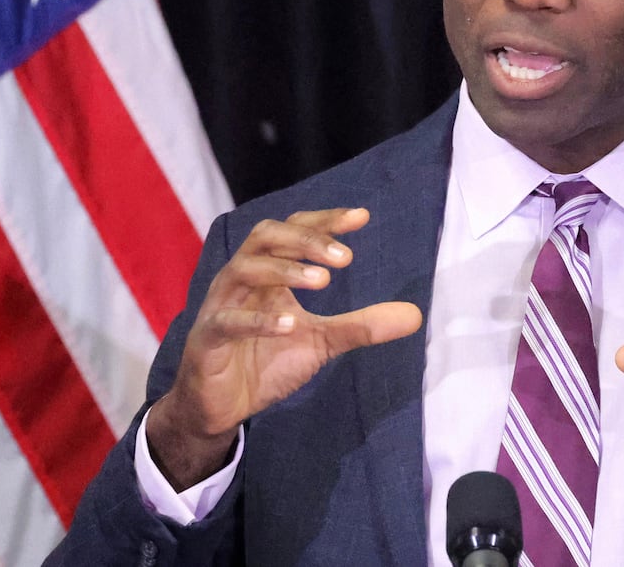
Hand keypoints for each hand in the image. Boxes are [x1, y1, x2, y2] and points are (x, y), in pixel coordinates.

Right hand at [146, 208, 422, 487]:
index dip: (324, 221)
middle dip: (306, 240)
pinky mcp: (207, 338)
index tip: (362, 217)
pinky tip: (289, 324)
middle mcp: (241, 280)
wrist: (220, 407)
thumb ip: (361, 325)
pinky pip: (228, 320)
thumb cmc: (265, 362)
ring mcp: (221, 306)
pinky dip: (258, 320)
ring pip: (244, 269)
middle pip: (266, 237)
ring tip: (324, 282)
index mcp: (268, 272)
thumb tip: (416, 315)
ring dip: (285, 271)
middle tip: (346, 257)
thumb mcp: (321, 342)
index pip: (293, 230)